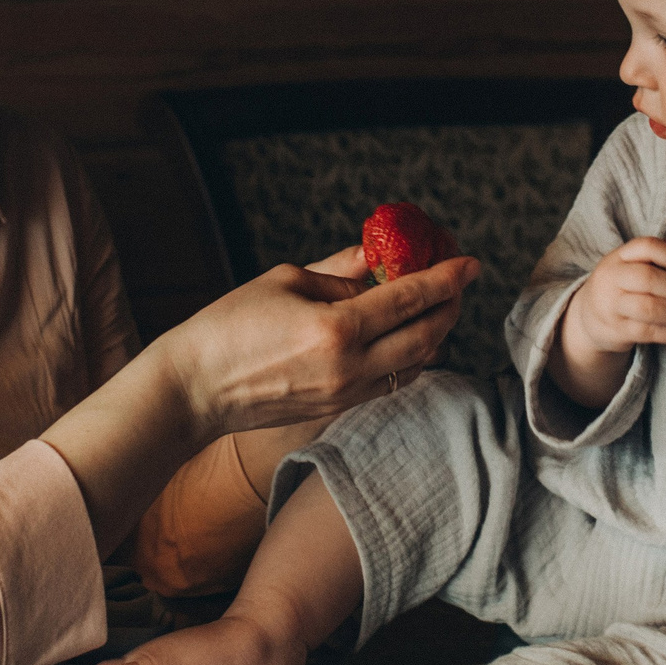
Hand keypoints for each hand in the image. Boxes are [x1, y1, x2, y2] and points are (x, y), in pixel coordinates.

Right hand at [161, 248, 477, 439]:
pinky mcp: (340, 408)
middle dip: (450, 306)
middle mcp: (350, 366)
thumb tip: (376, 256)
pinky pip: (392, 381)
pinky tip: (406, 336)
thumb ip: (340, 271)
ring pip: (415, 362)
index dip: (446, 278)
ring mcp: (347, 392)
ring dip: (434, 333)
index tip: (469, 262)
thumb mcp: (285, 280)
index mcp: (336, 328)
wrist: (195, 389)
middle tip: (457, 282)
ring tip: (435, 306)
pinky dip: (410, 356)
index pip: (410, 298)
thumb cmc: (229, 326)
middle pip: (426, 335)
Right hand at [563, 238, 665, 359]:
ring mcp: (612, 305)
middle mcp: (612, 277)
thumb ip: (664, 267)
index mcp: (620, 257)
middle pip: (648, 278)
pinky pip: (650, 332)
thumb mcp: (633, 269)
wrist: (589, 317)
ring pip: (650, 308)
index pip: (647, 246)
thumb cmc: (624, 288)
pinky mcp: (618, 330)